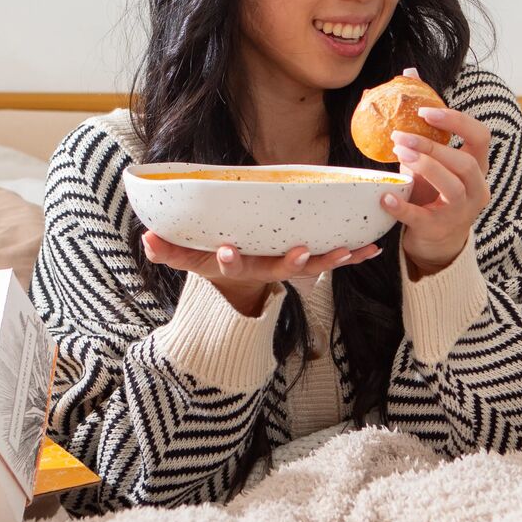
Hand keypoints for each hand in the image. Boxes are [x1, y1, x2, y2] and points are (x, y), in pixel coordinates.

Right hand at [141, 232, 380, 315]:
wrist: (240, 282)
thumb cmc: (213, 263)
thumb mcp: (189, 260)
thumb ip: (170, 251)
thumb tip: (146, 239)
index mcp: (239, 266)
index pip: (232, 264)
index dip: (228, 259)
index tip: (225, 249)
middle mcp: (267, 270)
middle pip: (281, 269)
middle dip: (293, 262)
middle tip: (302, 253)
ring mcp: (290, 268)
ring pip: (314, 266)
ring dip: (333, 259)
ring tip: (352, 251)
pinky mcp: (309, 262)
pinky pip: (333, 259)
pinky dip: (353, 254)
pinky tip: (374, 248)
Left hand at [382, 69, 489, 276]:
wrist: (435, 238)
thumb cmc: (433, 190)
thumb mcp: (432, 157)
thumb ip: (425, 122)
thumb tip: (410, 71)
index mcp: (478, 166)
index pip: (481, 137)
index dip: (457, 122)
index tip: (426, 112)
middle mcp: (477, 188)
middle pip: (465, 162)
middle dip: (432, 146)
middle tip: (400, 136)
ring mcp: (462, 212)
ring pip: (452, 187)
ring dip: (424, 168)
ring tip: (397, 155)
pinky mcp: (440, 229)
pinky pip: (422, 217)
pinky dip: (402, 206)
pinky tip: (384, 197)